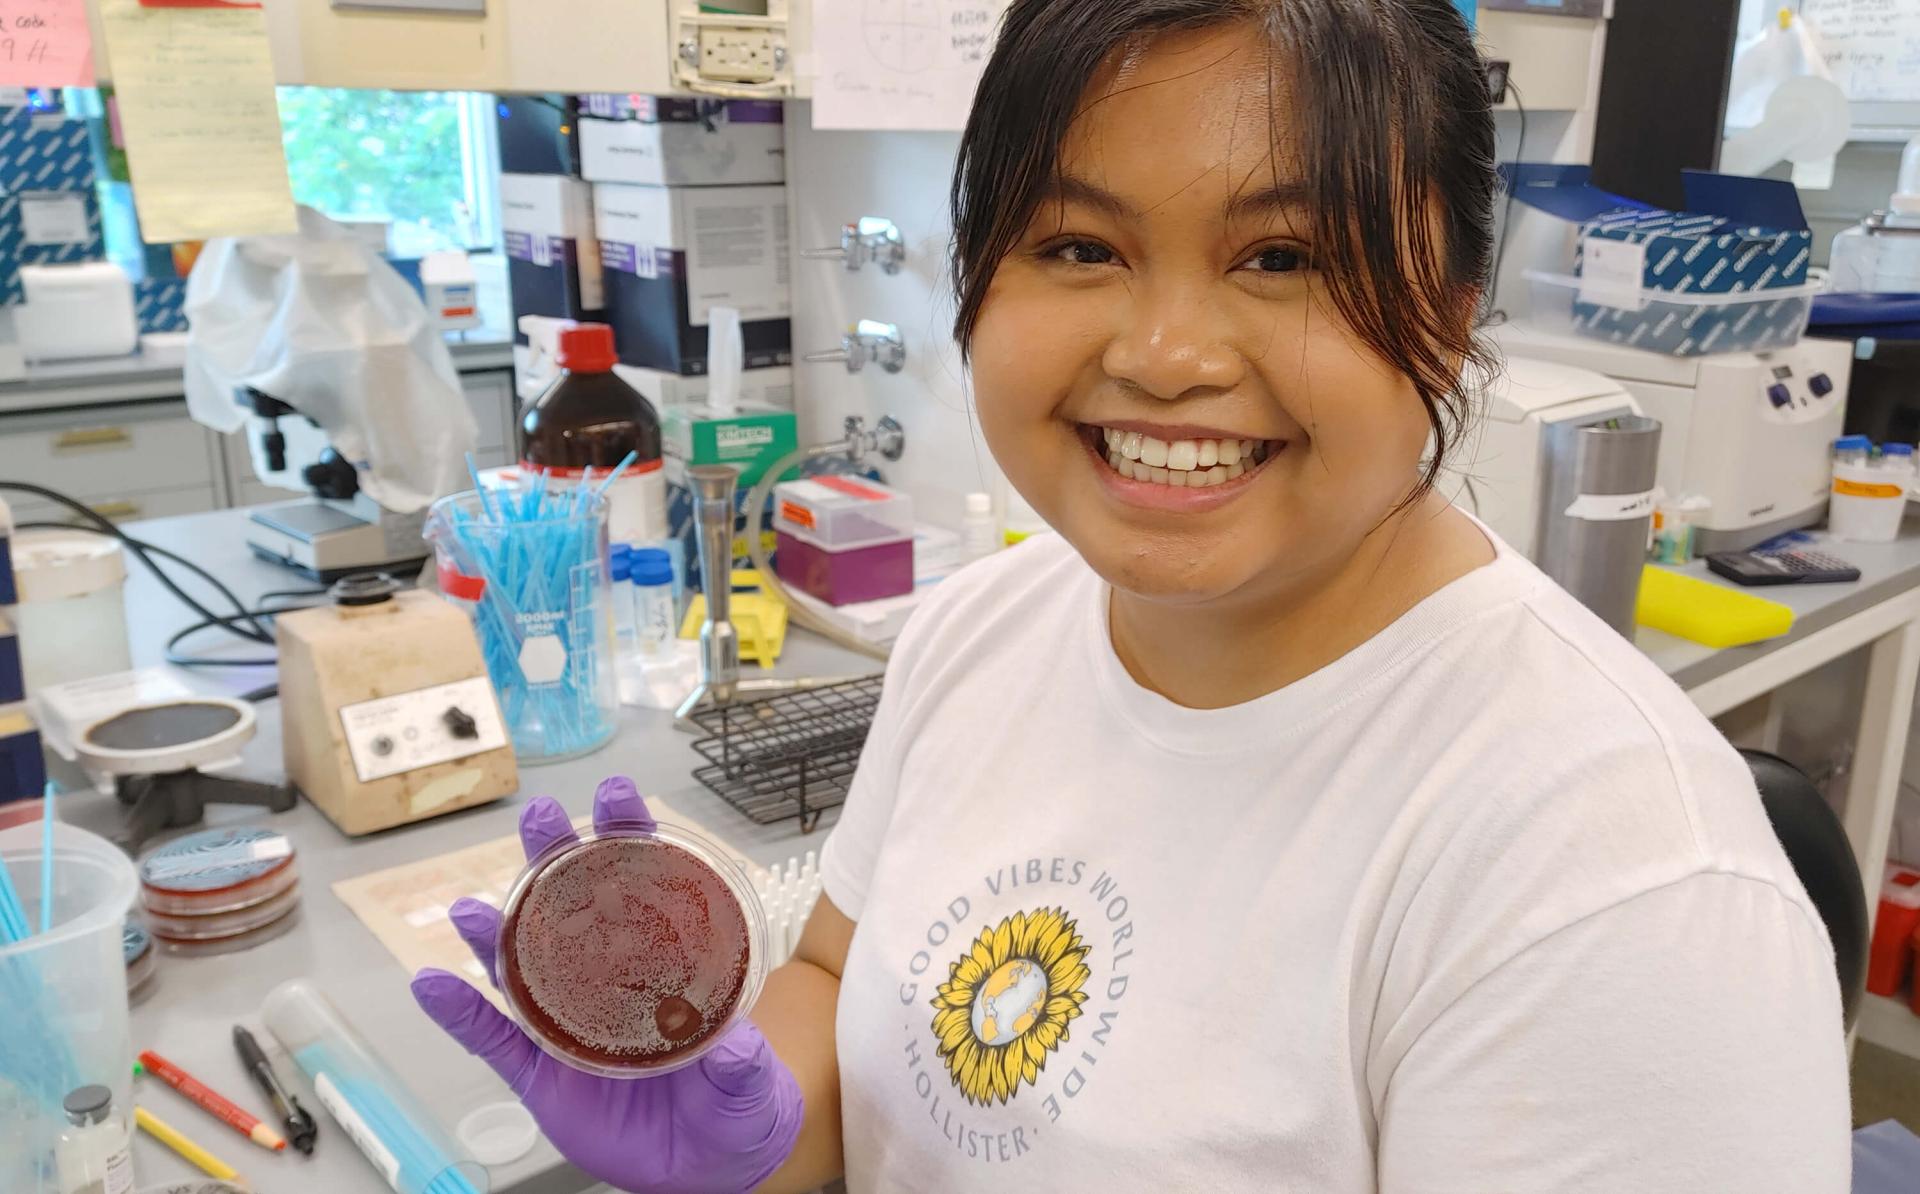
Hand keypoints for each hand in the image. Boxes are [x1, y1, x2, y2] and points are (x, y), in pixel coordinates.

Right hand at [411, 778, 802, 1193]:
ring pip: (522, 966)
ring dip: (494, 932)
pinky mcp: (541, 1074)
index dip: (628, 839)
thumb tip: (732, 1048)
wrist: (706, 1165)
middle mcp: (608, 981)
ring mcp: (569, 1024)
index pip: (645, 887)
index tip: (616, 797)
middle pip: (572, 909)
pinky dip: (460, 1014)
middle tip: (542, 819)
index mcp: (664, 964)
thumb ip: (740, 1065)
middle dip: (554, 859)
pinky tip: (432, 985)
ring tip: (467, 909)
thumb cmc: (734, 1101)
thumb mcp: (749, 1083)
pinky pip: (493, 1040)